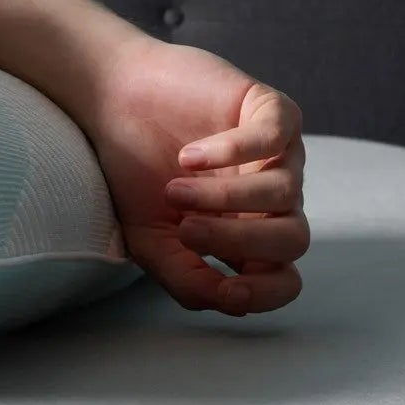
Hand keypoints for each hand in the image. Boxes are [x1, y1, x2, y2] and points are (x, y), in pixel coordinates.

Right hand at [88, 38, 307, 316]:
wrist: (111, 103)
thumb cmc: (133, 171)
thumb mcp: (148, 241)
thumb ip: (187, 279)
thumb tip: (232, 301)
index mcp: (246, 234)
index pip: (285, 278)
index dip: (266, 293)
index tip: (227, 288)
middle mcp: (271, 199)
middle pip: (293, 240)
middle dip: (238, 241)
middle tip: (187, 228)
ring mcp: (277, 155)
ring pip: (284, 194)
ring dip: (223, 197)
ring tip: (174, 188)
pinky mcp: (273, 110)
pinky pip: (275, 138)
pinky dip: (231, 151)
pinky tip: (189, 155)